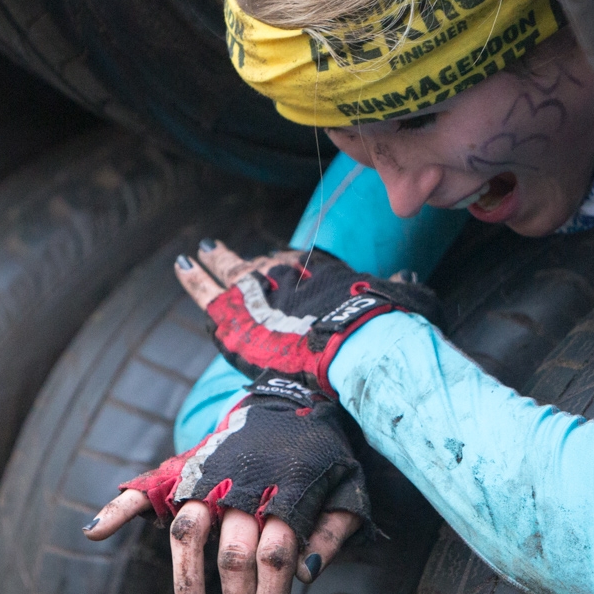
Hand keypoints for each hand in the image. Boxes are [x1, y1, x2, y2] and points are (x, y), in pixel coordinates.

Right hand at [84, 376, 367, 593]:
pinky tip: (93, 532)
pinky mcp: (186, 468)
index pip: (275, 555)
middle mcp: (242, 486)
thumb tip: (307, 573)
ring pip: (189, 532)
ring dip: (187, 582)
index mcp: (285, 492)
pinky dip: (117, 507)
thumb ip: (334, 529)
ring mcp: (210, 477)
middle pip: (234, 554)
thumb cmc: (323, 453)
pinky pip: (147, 486)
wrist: (294, 395)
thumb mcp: (349, 487)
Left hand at [175, 239, 437, 394]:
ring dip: (209, 264)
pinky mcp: (234, 314)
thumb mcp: (397, 299)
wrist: (353, 343)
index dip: (282, 273)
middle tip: (214, 250)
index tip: (274, 273)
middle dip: (236, 261)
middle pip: (256, 266)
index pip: (294, 266)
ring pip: (225, 271)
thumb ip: (399, 288)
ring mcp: (257, 289)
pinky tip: (183, 267)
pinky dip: (194, 279)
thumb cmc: (381, 324)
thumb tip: (409, 280)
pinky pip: (207, 291)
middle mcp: (287, 271)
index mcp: (320, 269)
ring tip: (190, 259)